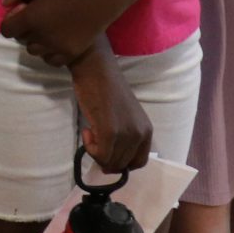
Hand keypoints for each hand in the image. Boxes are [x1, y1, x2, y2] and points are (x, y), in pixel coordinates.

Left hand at [1, 0, 115, 66]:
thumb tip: (5, 4)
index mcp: (30, 19)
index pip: (7, 30)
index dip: (10, 20)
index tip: (21, 10)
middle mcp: (42, 37)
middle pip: (22, 41)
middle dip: (24, 30)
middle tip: (37, 17)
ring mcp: (58, 47)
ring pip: (36, 52)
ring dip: (37, 42)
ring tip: (48, 28)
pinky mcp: (73, 52)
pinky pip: (53, 61)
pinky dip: (50, 53)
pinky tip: (57, 40)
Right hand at [68, 51, 153, 173]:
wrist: (95, 67)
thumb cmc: (105, 88)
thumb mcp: (123, 117)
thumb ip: (123, 138)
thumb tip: (109, 165)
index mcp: (146, 130)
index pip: (138, 162)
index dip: (121, 163)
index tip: (106, 153)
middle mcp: (140, 134)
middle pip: (122, 164)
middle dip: (104, 157)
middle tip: (93, 137)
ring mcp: (126, 134)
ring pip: (110, 161)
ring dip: (96, 151)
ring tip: (90, 131)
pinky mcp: (110, 132)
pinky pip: (100, 154)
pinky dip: (90, 148)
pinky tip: (86, 130)